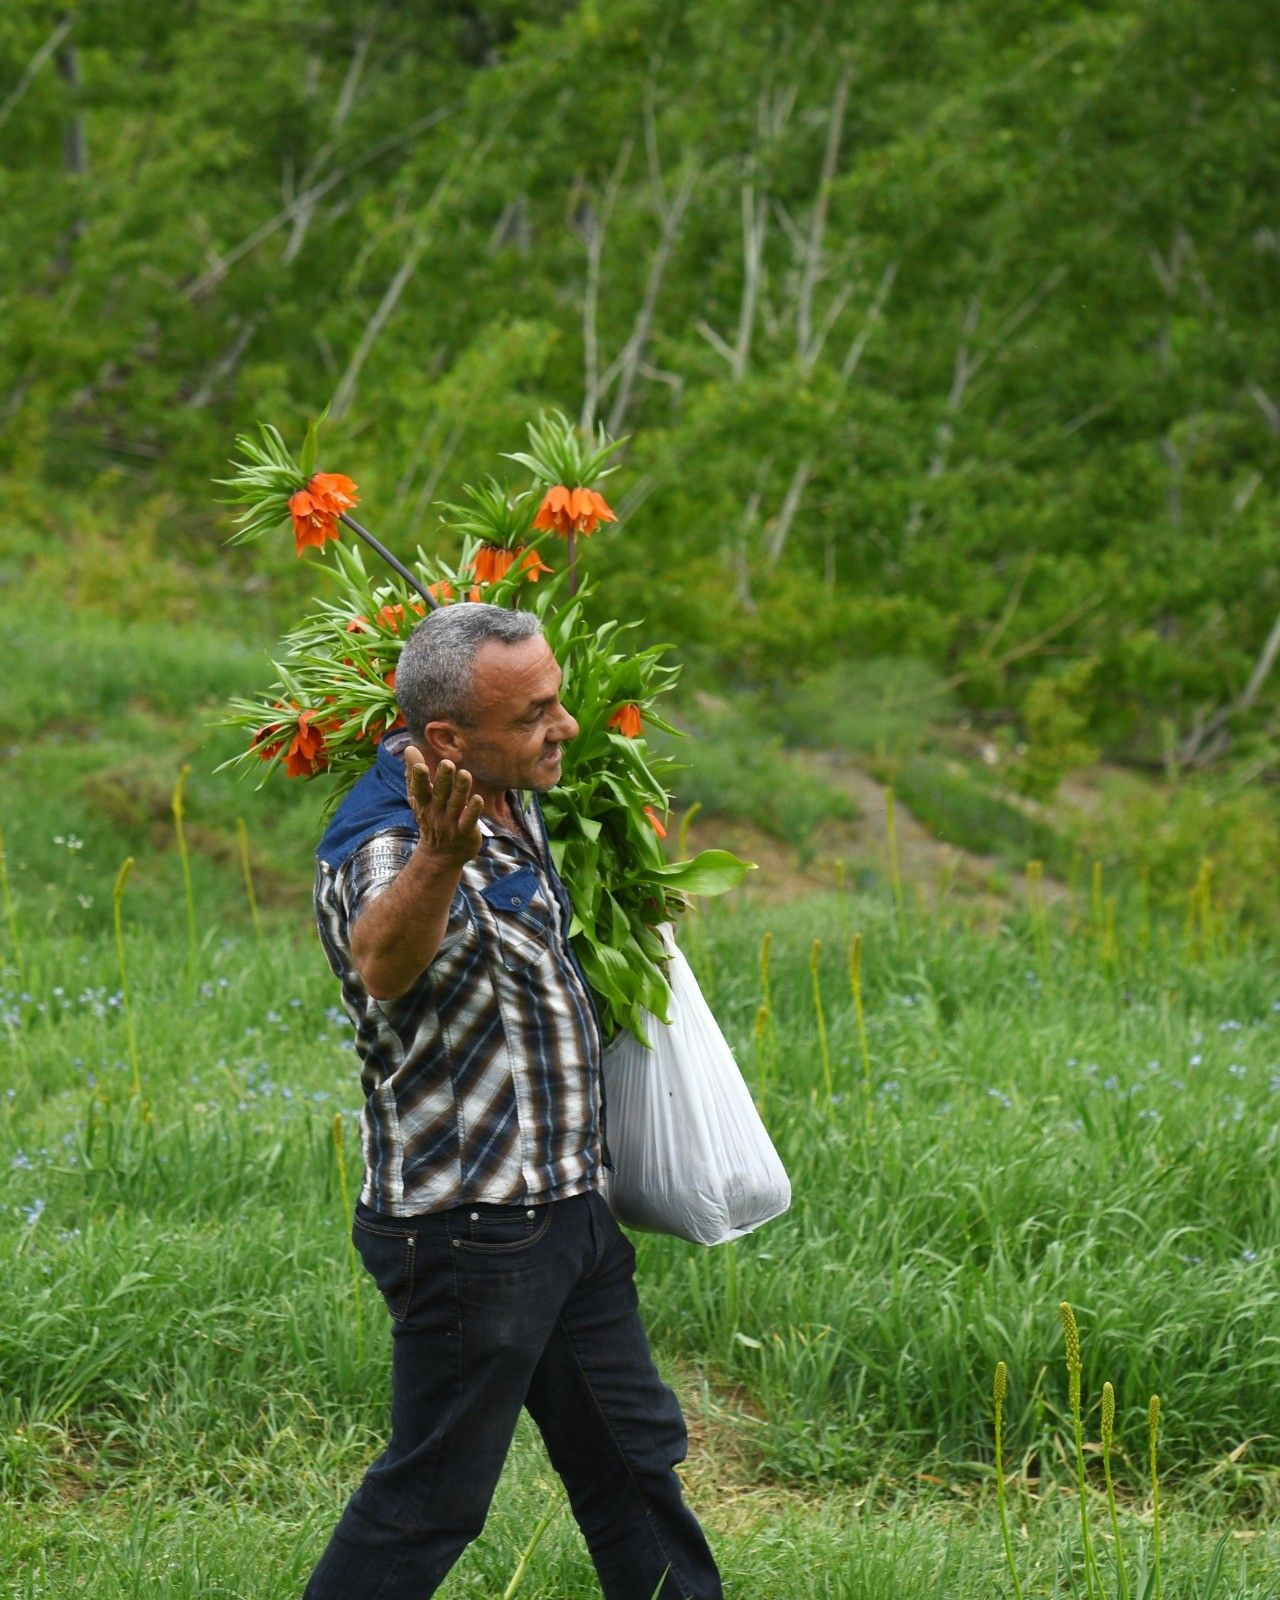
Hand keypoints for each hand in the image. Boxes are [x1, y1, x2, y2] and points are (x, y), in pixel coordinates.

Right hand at [404, 746, 483, 867]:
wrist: (441, 855)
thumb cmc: (430, 817)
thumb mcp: (418, 798)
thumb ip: (414, 773)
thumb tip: (409, 747)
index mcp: (422, 803)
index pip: (419, 789)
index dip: (418, 777)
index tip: (419, 764)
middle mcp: (435, 813)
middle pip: (439, 794)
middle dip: (443, 779)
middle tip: (447, 764)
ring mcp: (450, 823)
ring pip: (456, 804)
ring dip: (460, 789)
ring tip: (465, 774)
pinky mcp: (465, 831)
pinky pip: (469, 820)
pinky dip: (473, 810)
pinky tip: (478, 798)